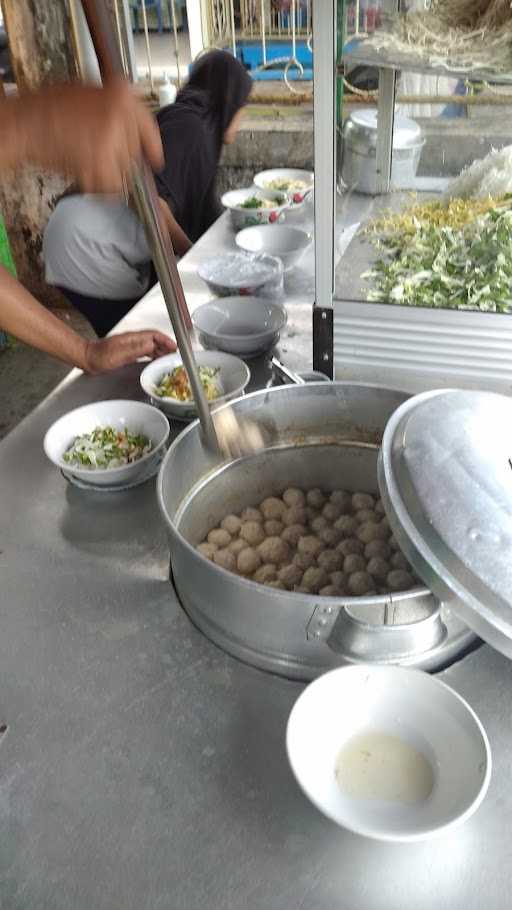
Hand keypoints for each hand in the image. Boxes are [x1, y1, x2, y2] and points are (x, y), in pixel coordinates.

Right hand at [15, 79, 162, 191]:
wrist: (27, 122)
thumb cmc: (49, 106)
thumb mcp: (87, 92)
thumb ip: (113, 105)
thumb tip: (129, 124)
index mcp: (122, 94)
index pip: (148, 126)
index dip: (152, 146)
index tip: (156, 160)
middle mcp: (123, 114)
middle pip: (133, 151)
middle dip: (119, 159)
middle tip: (95, 155)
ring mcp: (115, 139)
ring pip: (123, 170)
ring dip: (108, 173)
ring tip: (84, 161)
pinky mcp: (103, 162)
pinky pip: (112, 186)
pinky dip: (100, 187)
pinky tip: (84, 175)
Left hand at [83, 330, 175, 373]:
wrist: (87, 359)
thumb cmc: (99, 357)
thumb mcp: (118, 354)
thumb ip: (135, 349)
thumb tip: (150, 343)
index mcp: (131, 338)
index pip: (153, 335)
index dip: (166, 340)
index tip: (174, 346)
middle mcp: (132, 340)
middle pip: (154, 339)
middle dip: (166, 345)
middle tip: (174, 354)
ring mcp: (129, 345)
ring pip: (150, 345)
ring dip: (160, 350)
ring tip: (168, 358)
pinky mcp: (127, 352)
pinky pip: (144, 351)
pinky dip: (152, 355)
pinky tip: (154, 360)